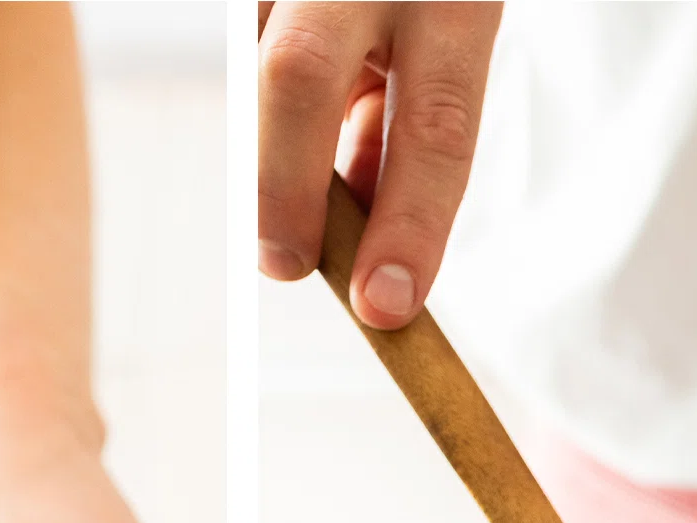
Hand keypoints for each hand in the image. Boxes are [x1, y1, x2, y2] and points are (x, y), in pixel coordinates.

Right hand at [253, 2, 502, 326]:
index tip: (386, 305)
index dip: (411, 225)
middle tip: (284, 265)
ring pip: (258, 63)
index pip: (438, 126)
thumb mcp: (447, 44)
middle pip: (302, 75)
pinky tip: (288, 134)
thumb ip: (405, 125)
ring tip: (293, 197)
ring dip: (271, 142)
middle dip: (283, 185)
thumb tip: (356, 232)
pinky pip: (248, 43)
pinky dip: (269, 107)